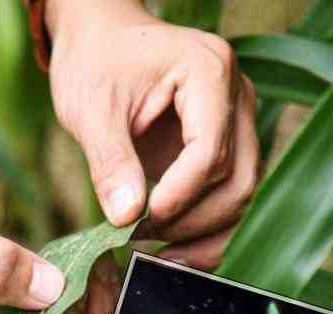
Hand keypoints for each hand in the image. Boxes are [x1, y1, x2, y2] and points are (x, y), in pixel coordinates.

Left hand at [46, 0, 259, 269]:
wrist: (103, 40)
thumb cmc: (95, 62)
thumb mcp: (90, 108)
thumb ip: (110, 161)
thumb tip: (126, 219)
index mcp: (209, 72)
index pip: (210, 152)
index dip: (179, 196)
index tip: (140, 221)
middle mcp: (238, 97)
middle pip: (238, 181)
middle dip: (193, 222)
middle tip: (142, 240)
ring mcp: (238, 123)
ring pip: (242, 196)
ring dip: (204, 234)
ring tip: (156, 253)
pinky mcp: (229, 147)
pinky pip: (230, 197)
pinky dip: (206, 230)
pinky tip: (172, 249)